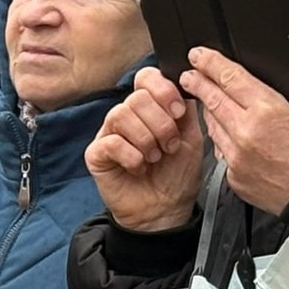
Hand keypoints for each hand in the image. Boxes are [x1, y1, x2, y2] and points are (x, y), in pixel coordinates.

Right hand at [85, 66, 203, 231]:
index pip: (146, 78)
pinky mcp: (96, 154)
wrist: (165, 209)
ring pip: (121, 115)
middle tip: (170, 145)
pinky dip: (132, 156)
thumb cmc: (176, 175)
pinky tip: (139, 168)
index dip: (163, 90)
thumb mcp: (191, 137)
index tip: (179, 112)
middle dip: (161, 123)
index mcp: (150, 108)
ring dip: (147, 139)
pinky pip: (111, 142)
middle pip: (136, 97)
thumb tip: (186, 85)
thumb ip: (186, 110)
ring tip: (155, 158)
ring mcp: (109, 134)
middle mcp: (126, 117)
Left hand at [180, 48, 288, 216]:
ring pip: (213, 123)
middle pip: (214, 99)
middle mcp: (247, 129)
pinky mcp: (230, 170)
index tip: (199, 56)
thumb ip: (264, 99)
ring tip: (202, 96)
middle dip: (198, 82)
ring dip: (206, 108)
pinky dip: (219, 135)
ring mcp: (235, 151)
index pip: (232, 79)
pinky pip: (219, 146)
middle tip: (187, 73)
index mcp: (267, 110)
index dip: (212, 64)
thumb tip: (242, 85)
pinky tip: (221, 129)